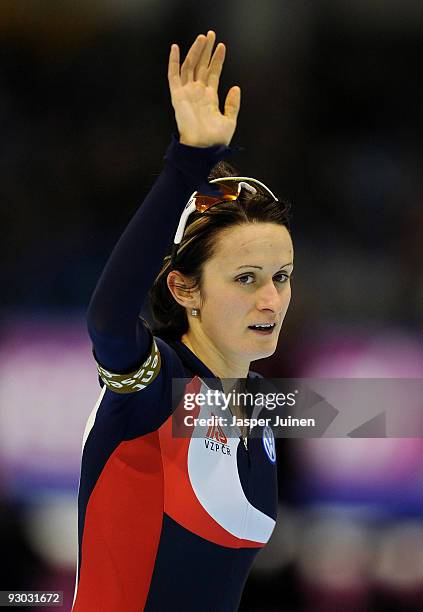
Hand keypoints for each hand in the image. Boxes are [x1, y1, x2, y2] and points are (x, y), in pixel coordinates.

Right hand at [168, 31, 240, 147]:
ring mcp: (187, 93)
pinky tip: (176, 48)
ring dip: (195, 51)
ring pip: (190, 66)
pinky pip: (174, 76)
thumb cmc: (216, 140)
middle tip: (211, 34)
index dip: (217, 60)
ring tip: (203, 37)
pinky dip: (174, 62)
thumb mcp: (230, 121)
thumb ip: (233, 104)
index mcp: (209, 99)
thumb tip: (235, 87)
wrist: (204, 148)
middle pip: (201, 66)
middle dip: (206, 50)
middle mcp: (197, 93)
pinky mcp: (177, 96)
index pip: (213, 74)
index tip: (222, 46)